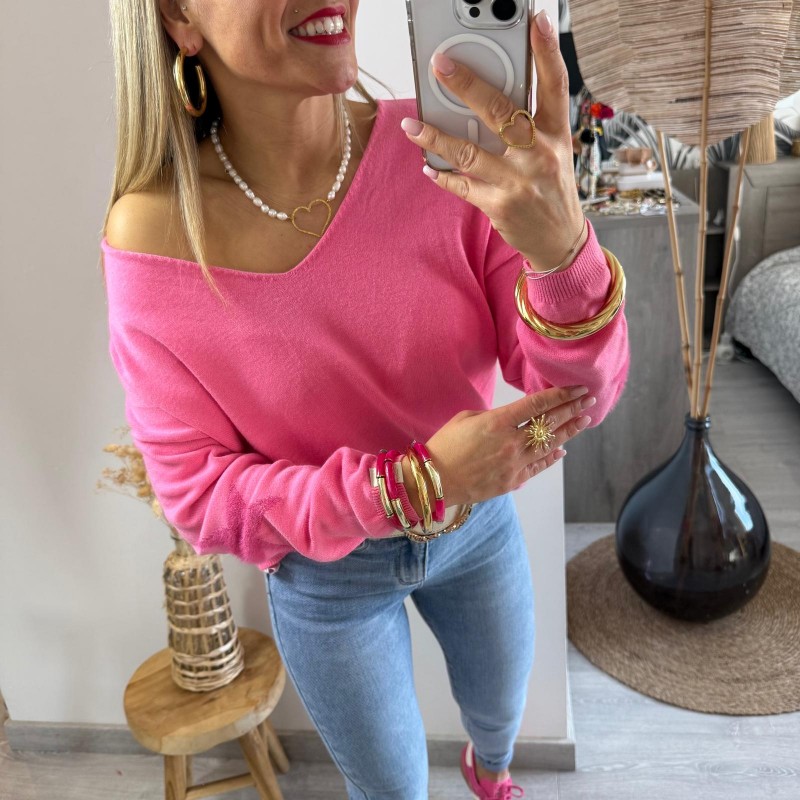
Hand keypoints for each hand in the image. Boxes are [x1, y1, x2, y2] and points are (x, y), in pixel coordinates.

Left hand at [400, 10, 585, 272]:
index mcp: (557, 135)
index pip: (555, 86)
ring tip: (411, 125)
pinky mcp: (500, 206)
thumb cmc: (552, 189)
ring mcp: (518, 182)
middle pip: (500, 112)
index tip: (536, 20)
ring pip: (469, 152)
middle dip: (468, 86)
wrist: (560, 240)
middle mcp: (539, 155)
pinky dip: (441, 175)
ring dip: (435, 137)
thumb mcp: (554, 153)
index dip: (547, 52)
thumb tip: (490, 99)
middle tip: (441, 65)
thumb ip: (531, 126)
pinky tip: (427, 166)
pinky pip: (462, 185)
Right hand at [418, 385, 595, 507]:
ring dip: (570, 431)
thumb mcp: (466, 419)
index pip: (538, 405)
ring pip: (550, 445)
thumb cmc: (444, 446)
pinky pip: (538, 466)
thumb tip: (514, 417)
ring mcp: (514, 464)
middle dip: (573, 409)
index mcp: (497, 422)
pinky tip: (562, 449)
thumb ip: (494, 415)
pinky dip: (551, 457)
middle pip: (550, 423)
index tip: (577, 388)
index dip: (561, 395)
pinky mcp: (513, 481)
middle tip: (590, 399)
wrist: (434, 481)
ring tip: (585, 420)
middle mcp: (511, 443)